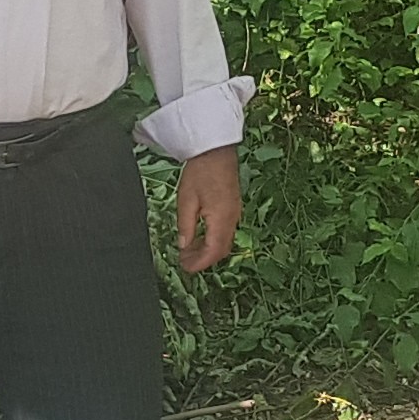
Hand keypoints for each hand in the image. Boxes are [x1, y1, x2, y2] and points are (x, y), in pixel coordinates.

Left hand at [174, 146, 241, 273]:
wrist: (216, 150)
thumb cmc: (200, 171)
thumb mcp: (186, 200)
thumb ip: (185, 226)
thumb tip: (183, 246)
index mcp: (221, 219)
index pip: (213, 252)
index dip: (199, 264)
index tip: (185, 268)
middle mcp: (232, 219)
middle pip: (221, 250)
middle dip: (203, 259)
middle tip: (184, 260)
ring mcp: (235, 213)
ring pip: (224, 242)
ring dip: (207, 250)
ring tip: (188, 250)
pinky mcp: (233, 208)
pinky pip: (225, 231)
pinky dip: (212, 239)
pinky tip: (199, 236)